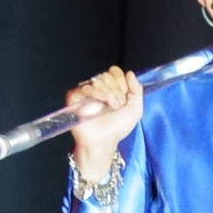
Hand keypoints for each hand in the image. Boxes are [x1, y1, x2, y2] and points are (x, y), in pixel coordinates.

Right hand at [67, 66, 142, 180]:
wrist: (104, 141)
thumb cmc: (118, 127)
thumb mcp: (135, 109)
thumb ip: (137, 90)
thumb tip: (130, 73)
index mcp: (111, 88)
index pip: (114, 71)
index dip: (121, 80)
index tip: (124, 93)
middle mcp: (98, 88)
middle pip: (107, 75)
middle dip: (116, 90)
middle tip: (116, 105)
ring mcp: (86, 92)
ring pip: (98, 80)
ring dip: (109, 93)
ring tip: (110, 107)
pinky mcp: (75, 97)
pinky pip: (85, 87)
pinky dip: (96, 92)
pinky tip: (101, 100)